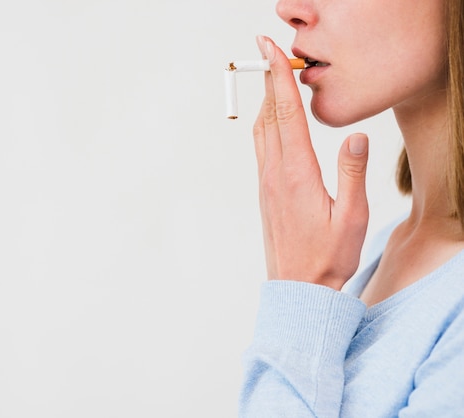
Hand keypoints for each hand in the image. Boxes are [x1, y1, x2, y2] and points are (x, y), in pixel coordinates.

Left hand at [254, 36, 368, 289]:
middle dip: (267, 78)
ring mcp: (266, 182)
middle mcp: (275, 173)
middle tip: (266, 48)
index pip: (286, 114)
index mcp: (297, 173)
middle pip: (269, 114)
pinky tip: (271, 120)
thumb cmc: (327, 257)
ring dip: (265, 100)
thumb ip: (352, 174)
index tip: (270, 50)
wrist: (297, 288)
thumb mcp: (351, 218)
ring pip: (261, 130)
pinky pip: (261, 148)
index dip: (278, 78)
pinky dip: (266, 123)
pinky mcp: (265, 191)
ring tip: (271, 76)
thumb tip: (355, 136)